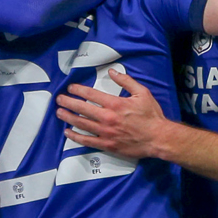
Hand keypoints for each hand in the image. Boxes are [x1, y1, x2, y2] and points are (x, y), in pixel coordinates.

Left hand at [57, 69, 173, 160]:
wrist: (158, 138)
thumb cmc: (151, 116)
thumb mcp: (142, 93)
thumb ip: (126, 81)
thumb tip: (112, 72)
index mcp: (115, 104)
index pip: (91, 95)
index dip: (78, 90)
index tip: (70, 88)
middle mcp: (107, 118)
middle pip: (81, 109)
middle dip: (68, 102)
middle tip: (59, 99)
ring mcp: (105, 133)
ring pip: (81, 124)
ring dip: (68, 117)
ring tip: (59, 112)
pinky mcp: (106, 145)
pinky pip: (86, 141)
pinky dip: (75, 136)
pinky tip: (68, 132)